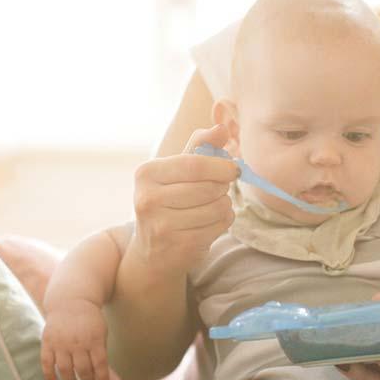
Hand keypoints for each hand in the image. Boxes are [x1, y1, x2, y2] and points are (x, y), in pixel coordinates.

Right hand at [40, 299, 110, 379]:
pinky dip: (49, 375)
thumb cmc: (89, 321)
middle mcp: (77, 342)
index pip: (100, 365)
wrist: (71, 301)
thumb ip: (100, 352)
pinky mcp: (48, 342)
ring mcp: (61, 342)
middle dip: (87, 378)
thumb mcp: (101, 332)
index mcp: (94, 339)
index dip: (103, 379)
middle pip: (83, 369)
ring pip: (65, 369)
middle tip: (88, 379)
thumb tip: (99, 376)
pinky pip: (47, 362)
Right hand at [132, 124, 239, 273]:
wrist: (153, 252)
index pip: (195, 164)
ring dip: (224, 205)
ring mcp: (162, 226)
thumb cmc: (169, 202)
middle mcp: (148, 199)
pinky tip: (210, 223)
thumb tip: (222, 127)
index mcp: (146, 173)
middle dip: (222, 187)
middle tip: (218, 190)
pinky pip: (219, 226)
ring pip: (218, 207)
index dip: (222, 166)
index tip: (233, 169)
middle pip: (209, 187)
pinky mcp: (179, 246)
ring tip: (211, 207)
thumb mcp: (177, 171)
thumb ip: (199, 146)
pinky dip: (223, 222)